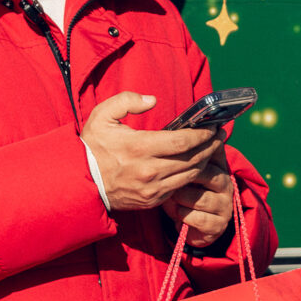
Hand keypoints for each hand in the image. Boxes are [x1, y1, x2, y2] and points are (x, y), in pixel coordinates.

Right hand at [82, 92, 219, 212]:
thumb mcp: (102, 115)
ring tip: (214, 148)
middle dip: (211, 146)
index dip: (203, 134)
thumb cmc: (92, 146)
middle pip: (193, 159)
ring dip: (206, 161)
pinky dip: (192, 176)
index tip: (213, 126)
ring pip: (190, 175)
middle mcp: (149, 171)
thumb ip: (127, 101)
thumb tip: (153, 100)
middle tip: (221, 135)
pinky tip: (198, 165)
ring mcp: (152, 189)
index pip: (183, 141)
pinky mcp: (152, 200)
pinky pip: (180, 188)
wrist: (79, 182)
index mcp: (139, 147)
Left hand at [165, 147, 234, 241]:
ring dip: (182, 198)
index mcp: (219, 166)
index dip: (194, 152)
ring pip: (201, 198)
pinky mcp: (218, 225)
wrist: (189, 223)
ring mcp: (224, 205)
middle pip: (208, 174)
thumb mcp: (182, 172)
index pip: (212, 152)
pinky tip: (178, 212)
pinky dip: (184, 215)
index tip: (174, 152)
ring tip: (172, 197)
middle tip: (168, 178)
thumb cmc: (183, 191)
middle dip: (185, 176)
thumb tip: (175, 132)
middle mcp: (226, 184)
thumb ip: (183, 155)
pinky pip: (199, 218)